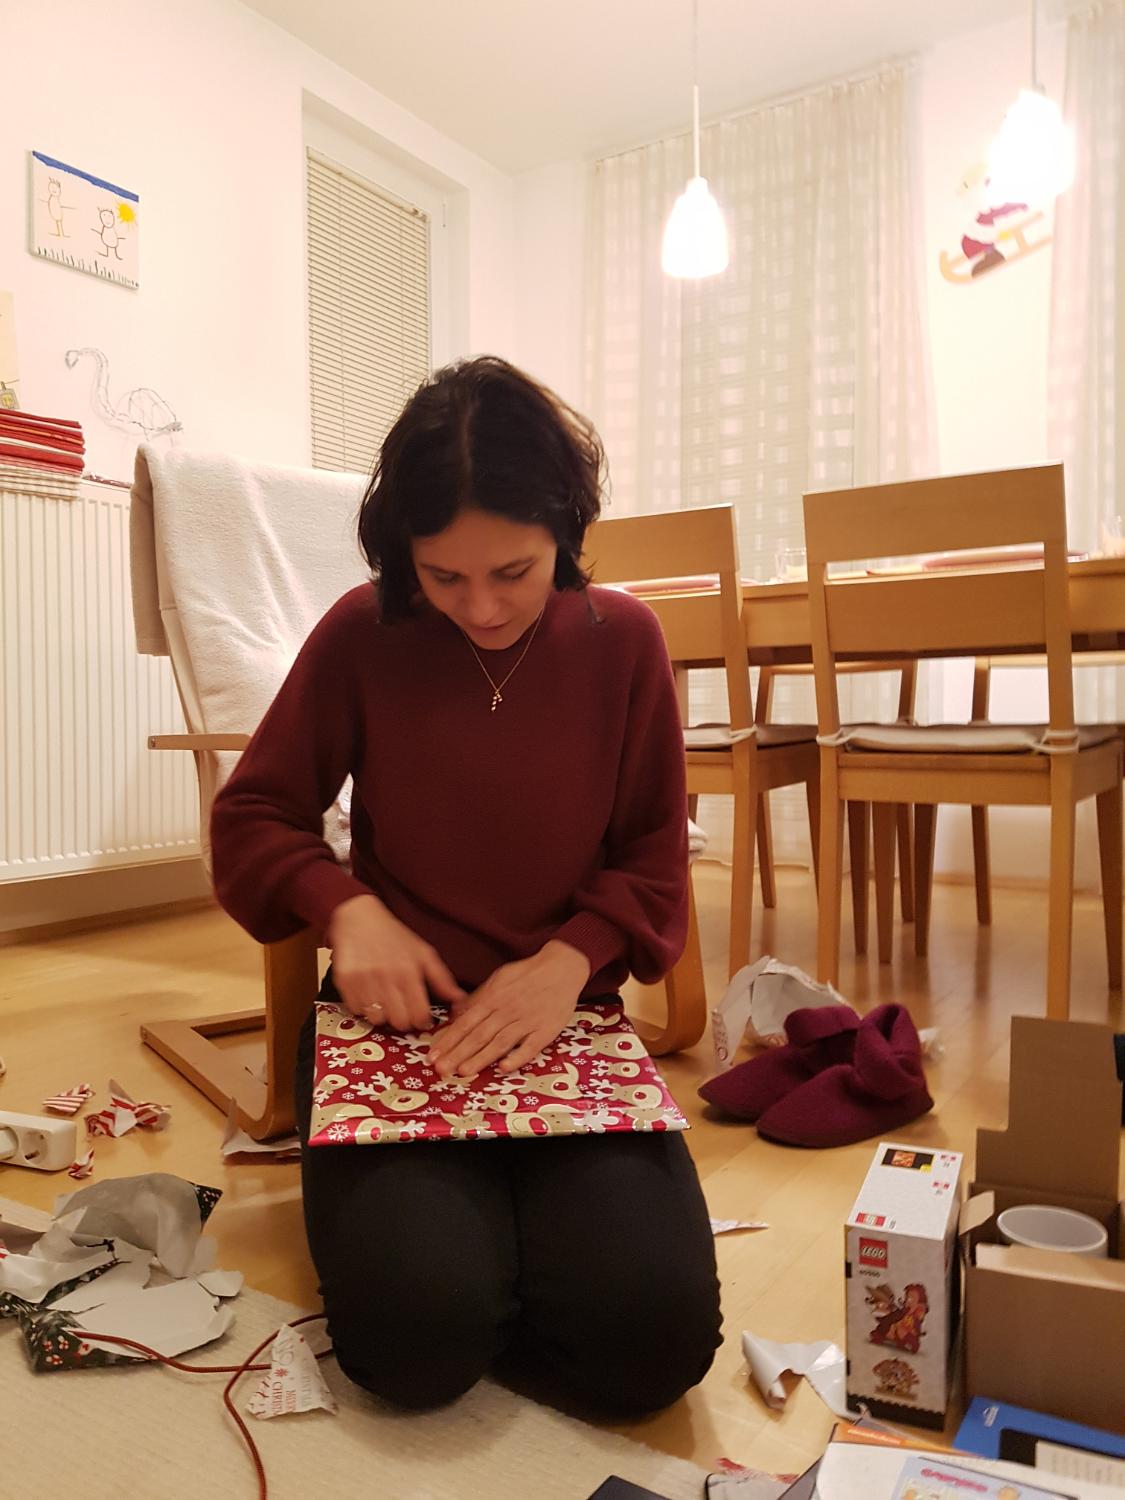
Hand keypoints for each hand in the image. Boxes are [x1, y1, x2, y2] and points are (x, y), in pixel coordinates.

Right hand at [326, 893, 464, 1031]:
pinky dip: (362, 1007)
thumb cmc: (394, 937)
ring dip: (381, 1014)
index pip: (420, 1015)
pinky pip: (355, 1010)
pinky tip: (368, 993)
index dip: (422, 1021)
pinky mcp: (344, 981)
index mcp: (409, 972)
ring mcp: (363, 980)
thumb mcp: (424, 953)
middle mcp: (386, 977)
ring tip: (383, 1000)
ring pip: (376, 1019)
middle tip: (402, 1010)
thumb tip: (461, 1003)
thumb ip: (443, 980)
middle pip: (398, 1022)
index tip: (420, 1017)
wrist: (359, 918)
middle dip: (403, 1020)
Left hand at [428, 940, 591, 1078]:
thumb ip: (478, 998)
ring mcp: (527, 1021)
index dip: (449, 1039)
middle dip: (458, 1053)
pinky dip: (517, 1057)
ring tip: (463, 1071)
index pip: (466, 1022)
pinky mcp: (546, 1030)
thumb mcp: (499, 979)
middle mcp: (507, 1010)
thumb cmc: (528, 974)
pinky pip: (531, 1046)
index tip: (432, 1054)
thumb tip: (456, 1013)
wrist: (562, 968)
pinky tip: (504, 1068)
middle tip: (440, 1069)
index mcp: (494, 998)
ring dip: (481, 1058)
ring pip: (500, 1042)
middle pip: (479, 1034)